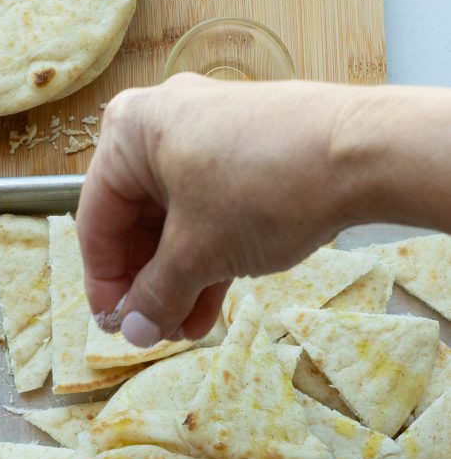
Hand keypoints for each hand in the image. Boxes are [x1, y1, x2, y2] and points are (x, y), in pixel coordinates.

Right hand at [76, 75, 364, 343]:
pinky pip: (208, 213)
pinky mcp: (245, 155)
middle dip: (147, 286)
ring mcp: (207, 139)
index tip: (115, 326)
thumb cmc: (263, 188)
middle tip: (154, 330)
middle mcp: (162, 126)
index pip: (95, 221)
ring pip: (175, 223)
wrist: (362, 153)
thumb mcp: (197, 253)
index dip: (102, 283)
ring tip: (185, 329)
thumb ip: (156, 296)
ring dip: (178, 282)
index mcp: (130, 133)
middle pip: (135, 223)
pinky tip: (208, 308)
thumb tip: (134, 331)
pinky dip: (206, 259)